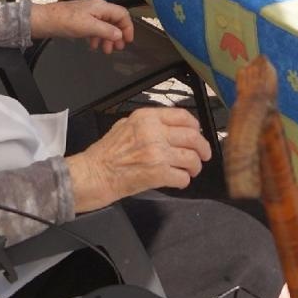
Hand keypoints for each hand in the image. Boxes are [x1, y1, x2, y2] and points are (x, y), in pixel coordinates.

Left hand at [31, 0, 133, 53]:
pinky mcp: (82, 19)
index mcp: (101, 6)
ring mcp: (89, 13)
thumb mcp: (89, 27)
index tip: (128, 41)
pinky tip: (93, 45)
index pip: (122, 14)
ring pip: (105, 26)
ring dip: (107, 38)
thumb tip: (120, 35)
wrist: (45, 20)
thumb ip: (107, 31)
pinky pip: (95, 28)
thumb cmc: (67, 22)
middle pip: (114, 20)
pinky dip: (97, 37)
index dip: (128, 27)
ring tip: (105, 50)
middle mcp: (97, 8)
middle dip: (117, 35)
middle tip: (117, 49)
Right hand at [67, 106, 210, 210]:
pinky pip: (182, 177)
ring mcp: (157, 153)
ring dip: (195, 166)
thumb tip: (169, 127)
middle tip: (204, 155)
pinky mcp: (158, 173)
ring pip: (191, 158)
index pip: (183, 116)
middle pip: (193, 137)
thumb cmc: (105, 154)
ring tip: (191, 170)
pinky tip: (178, 181)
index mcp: (146, 117)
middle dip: (203, 148)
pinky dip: (184, 180)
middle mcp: (154, 132)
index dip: (196, 126)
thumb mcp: (124, 125)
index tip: (198, 133)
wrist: (93, 175)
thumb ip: (147, 123)